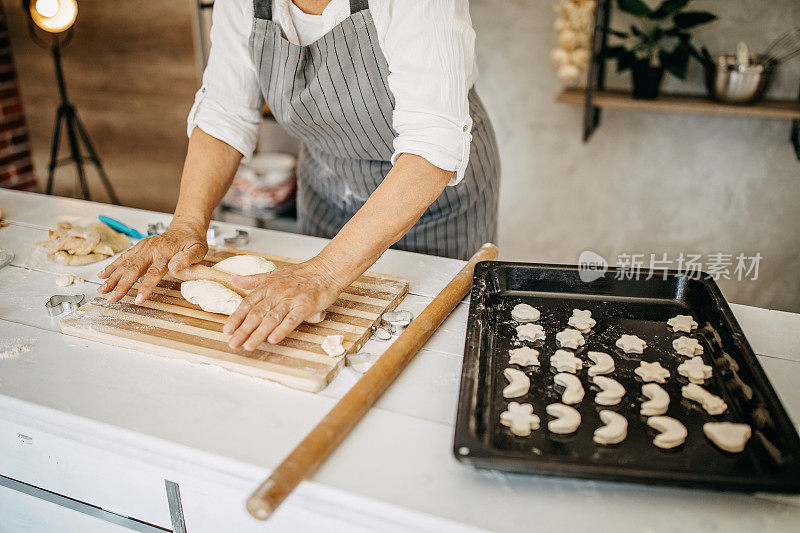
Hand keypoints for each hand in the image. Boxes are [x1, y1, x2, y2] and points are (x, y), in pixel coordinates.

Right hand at [97, 220, 207, 303]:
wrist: (185, 228)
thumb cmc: (192, 241)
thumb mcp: (197, 250)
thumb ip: (187, 259)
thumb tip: (175, 267)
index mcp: (165, 252)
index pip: (154, 272)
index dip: (145, 286)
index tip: (138, 299)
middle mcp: (151, 250)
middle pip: (134, 269)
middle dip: (121, 285)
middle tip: (112, 298)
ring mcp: (143, 248)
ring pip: (125, 264)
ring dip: (112, 277)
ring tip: (102, 290)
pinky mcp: (139, 247)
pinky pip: (124, 257)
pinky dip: (112, 266)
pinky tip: (103, 275)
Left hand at [224, 259, 343, 349]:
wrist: (326, 270)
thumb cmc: (301, 273)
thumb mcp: (274, 274)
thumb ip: (253, 280)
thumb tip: (233, 279)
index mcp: (267, 286)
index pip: (248, 303)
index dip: (237, 317)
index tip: (227, 330)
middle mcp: (277, 294)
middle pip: (256, 314)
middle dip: (243, 330)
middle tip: (233, 344)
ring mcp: (291, 300)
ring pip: (271, 319)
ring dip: (259, 333)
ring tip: (249, 346)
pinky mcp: (306, 306)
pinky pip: (292, 319)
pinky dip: (282, 329)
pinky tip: (273, 339)